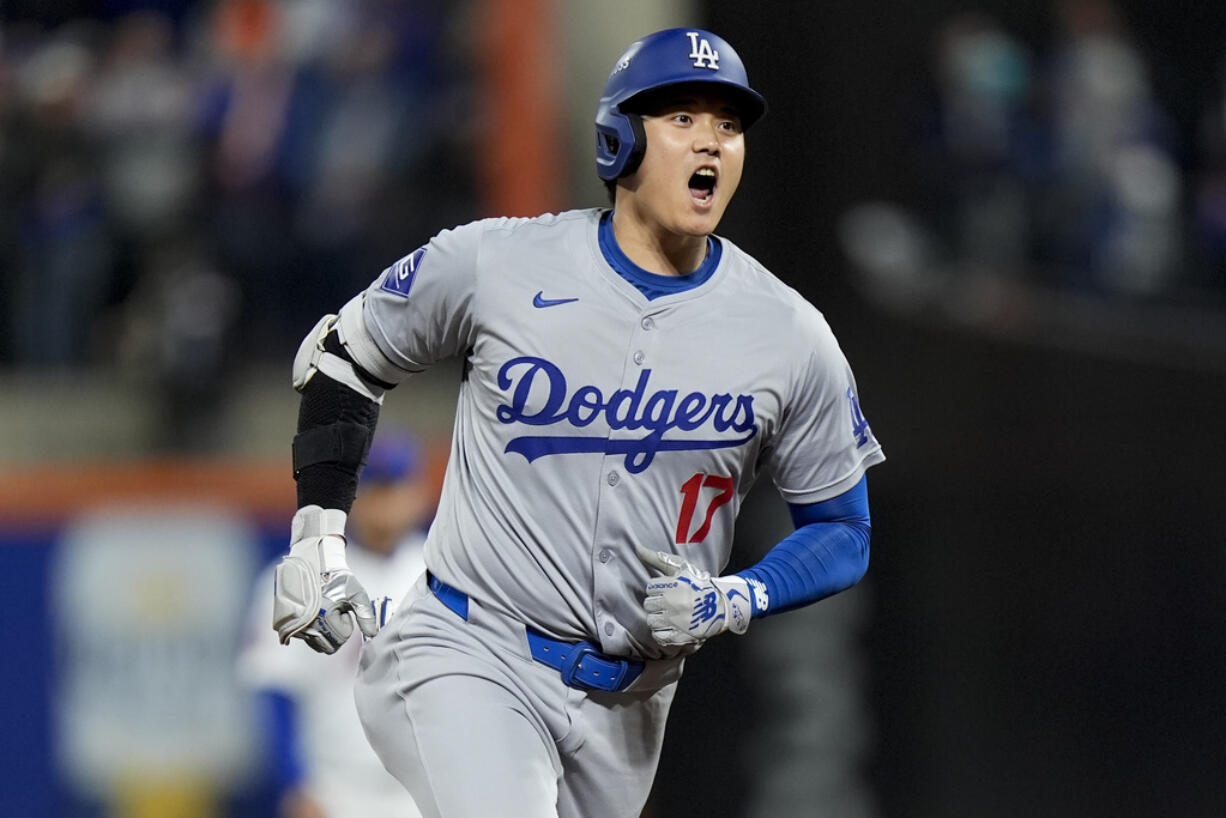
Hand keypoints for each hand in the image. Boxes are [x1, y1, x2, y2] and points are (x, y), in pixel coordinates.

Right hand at [273, 505, 378, 653]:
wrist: (314, 563)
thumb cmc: (337, 577)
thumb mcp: (356, 593)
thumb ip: (365, 615)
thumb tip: (372, 634)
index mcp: (324, 618)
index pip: (342, 638)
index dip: (346, 623)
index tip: (342, 609)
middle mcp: (308, 625)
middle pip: (329, 647)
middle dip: (335, 632)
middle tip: (334, 612)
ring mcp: (297, 626)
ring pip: (317, 644)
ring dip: (324, 631)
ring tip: (324, 610)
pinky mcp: (290, 625)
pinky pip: (306, 638)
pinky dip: (312, 630)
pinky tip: (315, 612)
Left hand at [635, 545, 762, 646]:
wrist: (722, 605)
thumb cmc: (698, 584)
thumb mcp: (681, 567)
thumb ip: (657, 559)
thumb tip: (638, 549)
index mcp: (674, 585)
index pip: (650, 588)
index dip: (658, 589)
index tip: (669, 590)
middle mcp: (674, 603)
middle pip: (648, 604)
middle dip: (657, 603)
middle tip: (669, 603)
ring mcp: (677, 621)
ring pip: (651, 621)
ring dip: (657, 618)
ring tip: (669, 615)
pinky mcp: (680, 636)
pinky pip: (658, 636)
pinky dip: (661, 632)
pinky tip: (669, 626)